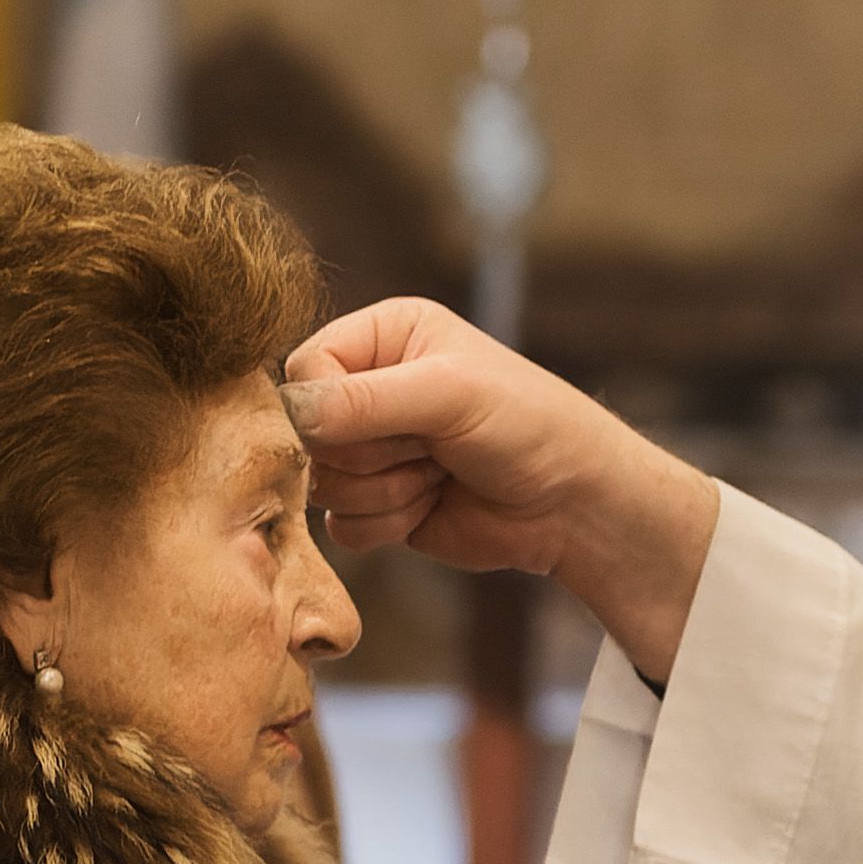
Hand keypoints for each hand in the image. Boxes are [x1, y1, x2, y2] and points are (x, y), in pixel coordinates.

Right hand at [283, 298, 719, 678]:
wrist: (574, 503)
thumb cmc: (528, 426)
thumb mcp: (450, 394)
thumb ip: (365, 401)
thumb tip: (288, 412)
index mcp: (384, 336)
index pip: (304, 368)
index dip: (325, 407)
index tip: (383, 422)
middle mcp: (369, 388)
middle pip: (305, 435)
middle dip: (371, 453)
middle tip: (431, 447)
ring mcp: (371, 450)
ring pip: (321, 485)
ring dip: (385, 490)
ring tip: (440, 472)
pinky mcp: (378, 505)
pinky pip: (341, 527)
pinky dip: (387, 524)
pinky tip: (434, 504)